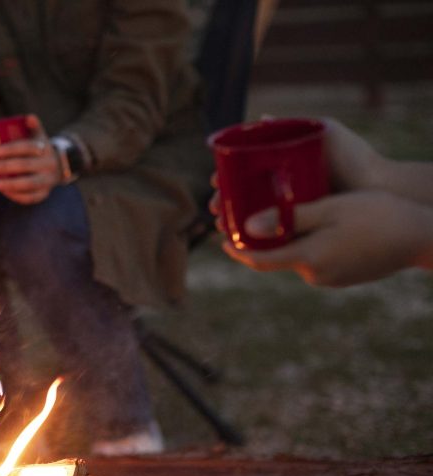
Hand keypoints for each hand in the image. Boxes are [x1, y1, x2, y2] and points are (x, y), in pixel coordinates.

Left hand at [0, 114, 59, 204]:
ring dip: (9, 184)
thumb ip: (33, 127)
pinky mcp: (44, 194)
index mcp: (45, 148)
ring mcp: (47, 180)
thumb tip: (29, 117)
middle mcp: (48, 164)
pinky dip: (16, 196)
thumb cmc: (40, 150)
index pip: (28, 147)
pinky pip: (30, 198)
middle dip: (4, 167)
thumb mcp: (39, 137)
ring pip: (28, 184)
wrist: (59, 168)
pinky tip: (3, 192)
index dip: (11, 149)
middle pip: (25, 165)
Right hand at [207, 118, 385, 232]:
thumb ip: (293, 126)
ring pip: (255, 219)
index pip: (248, 176)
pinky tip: (242, 242)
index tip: (214, 182)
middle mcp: (285, 192)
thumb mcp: (324, 133)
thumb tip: (260, 118)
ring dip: (234, 223)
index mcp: (285, 171)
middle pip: (246, 199)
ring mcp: (293, 213)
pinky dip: (255, 239)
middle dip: (225, 204)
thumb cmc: (354, 157)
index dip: (227, 179)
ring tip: (222, 226)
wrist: (378, 187)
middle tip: (213, 208)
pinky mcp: (303, 230)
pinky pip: (273, 235)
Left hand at [223, 190, 432, 286]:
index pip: (259, 260)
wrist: (424, 237)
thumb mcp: (331, 208)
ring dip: (286, 242)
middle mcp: (315, 274)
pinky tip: (313, 227)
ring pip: (297, 258)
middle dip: (262, 241)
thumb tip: (248, 227)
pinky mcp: (344, 277)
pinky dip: (307, 245)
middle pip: (276, 258)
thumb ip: (289, 218)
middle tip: (249, 220)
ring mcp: (331, 279)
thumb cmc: (379, 215)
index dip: (237, 251)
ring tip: (280, 218)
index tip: (222, 240)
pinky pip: (316, 260)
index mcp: (307, 258)